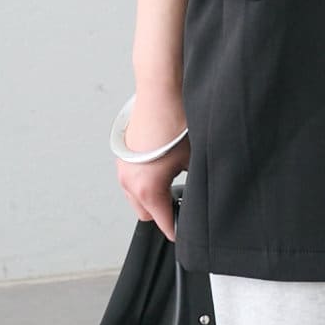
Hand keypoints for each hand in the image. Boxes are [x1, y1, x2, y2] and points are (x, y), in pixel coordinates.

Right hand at [116, 92, 190, 243]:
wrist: (160, 90)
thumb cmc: (176, 122)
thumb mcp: (194, 159)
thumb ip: (195, 183)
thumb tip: (202, 194)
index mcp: (147, 189)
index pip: (163, 224)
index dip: (177, 230)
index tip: (187, 234)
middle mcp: (130, 183)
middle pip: (146, 214)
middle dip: (163, 212)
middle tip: (183, 201)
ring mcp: (123, 168)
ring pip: (137, 196)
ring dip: (152, 194)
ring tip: (174, 178)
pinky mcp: (122, 155)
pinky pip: (132, 178)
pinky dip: (145, 179)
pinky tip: (162, 163)